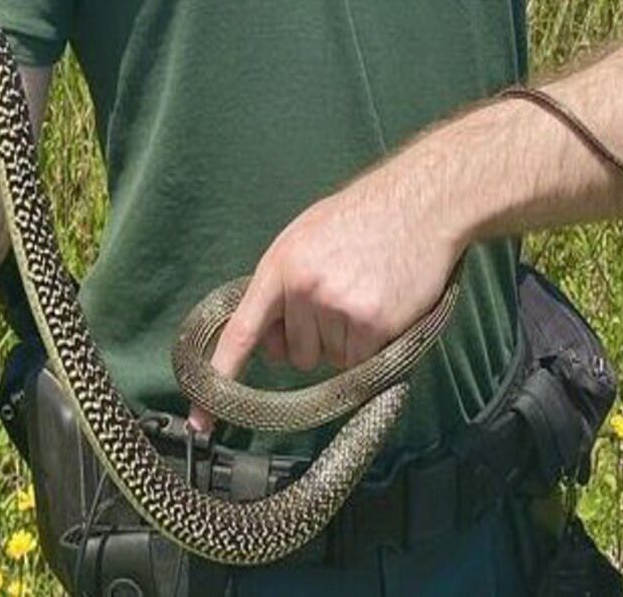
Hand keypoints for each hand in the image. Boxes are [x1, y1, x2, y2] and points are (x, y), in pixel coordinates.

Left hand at [187, 161, 463, 433]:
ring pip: (330, 360)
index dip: (220, 378)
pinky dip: (372, 346)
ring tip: (365, 296)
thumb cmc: (360, 219)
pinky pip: (361, 361)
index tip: (202, 419)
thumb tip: (268, 340)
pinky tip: (383, 308)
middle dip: (314, 340)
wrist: (420, 203)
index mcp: (279, 266)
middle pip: (295, 356)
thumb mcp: (304, 238)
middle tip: (340, 299)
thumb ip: (280, 285)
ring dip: (346, 342)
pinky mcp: (375, 324)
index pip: (241, 332)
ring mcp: (339, 308)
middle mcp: (304, 289)